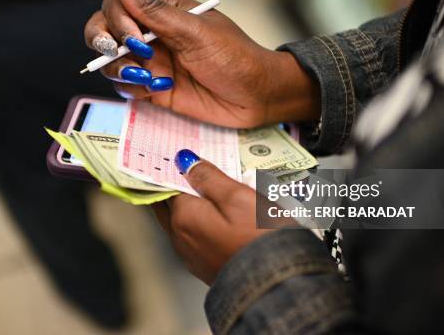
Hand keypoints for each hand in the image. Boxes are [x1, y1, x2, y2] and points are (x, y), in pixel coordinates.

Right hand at [85, 0, 319, 127]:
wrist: (256, 96)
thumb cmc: (236, 57)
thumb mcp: (196, 32)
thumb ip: (155, 11)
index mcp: (163, 13)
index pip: (119, 6)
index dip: (117, 20)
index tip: (135, 36)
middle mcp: (152, 36)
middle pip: (105, 31)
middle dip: (103, 42)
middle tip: (117, 53)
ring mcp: (152, 63)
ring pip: (111, 62)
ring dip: (119, 70)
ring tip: (146, 77)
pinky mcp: (154, 89)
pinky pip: (126, 87)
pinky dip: (133, 89)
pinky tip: (159, 89)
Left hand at [151, 149, 270, 284]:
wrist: (277, 286)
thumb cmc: (260, 241)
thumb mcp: (237, 196)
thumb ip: (208, 177)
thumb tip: (185, 162)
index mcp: (183, 217)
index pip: (166, 183)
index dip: (175, 168)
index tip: (183, 156)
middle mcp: (181, 238)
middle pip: (170, 203)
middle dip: (180, 185)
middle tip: (196, 169)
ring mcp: (193, 255)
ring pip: (185, 221)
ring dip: (194, 204)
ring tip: (217, 190)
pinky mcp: (208, 266)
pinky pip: (199, 237)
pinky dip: (205, 222)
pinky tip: (224, 217)